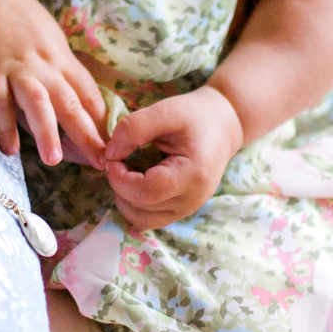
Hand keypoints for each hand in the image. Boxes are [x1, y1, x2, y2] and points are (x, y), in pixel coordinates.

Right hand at [0, 0, 107, 166]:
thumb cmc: (14, 13)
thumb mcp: (46, 35)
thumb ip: (57, 66)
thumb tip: (72, 97)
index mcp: (60, 56)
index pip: (88, 92)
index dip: (101, 121)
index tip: (113, 146)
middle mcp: (42, 63)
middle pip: (70, 101)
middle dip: (87, 135)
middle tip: (101, 163)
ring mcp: (14, 67)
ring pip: (37, 101)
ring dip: (47, 131)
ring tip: (54, 160)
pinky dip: (4, 124)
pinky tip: (10, 148)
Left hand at [103, 85, 243, 229]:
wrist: (222, 125)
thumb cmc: (194, 116)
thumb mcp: (165, 110)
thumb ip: (134, 128)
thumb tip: (109, 155)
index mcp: (193, 175)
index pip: (147, 192)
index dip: (120, 178)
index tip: (113, 158)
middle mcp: (192, 200)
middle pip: (140, 210)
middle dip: (119, 186)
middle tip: (117, 161)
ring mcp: (187, 209)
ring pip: (141, 220)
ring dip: (124, 199)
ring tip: (126, 172)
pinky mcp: (180, 211)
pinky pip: (148, 219)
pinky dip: (134, 204)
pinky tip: (135, 181)